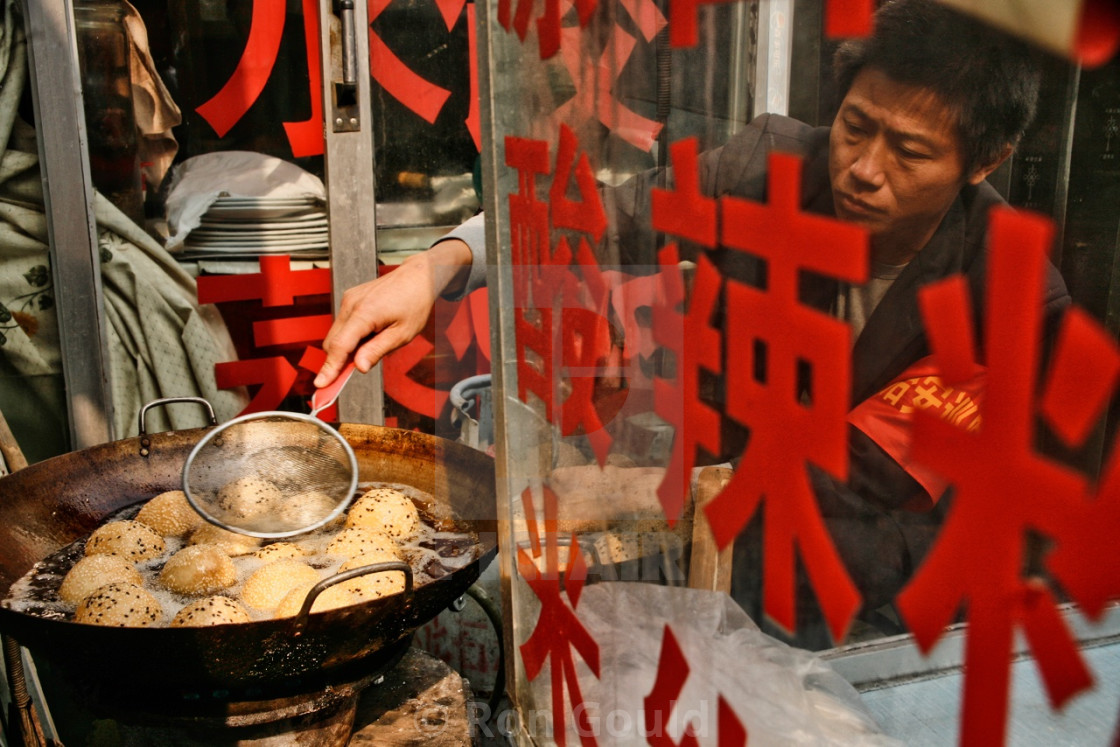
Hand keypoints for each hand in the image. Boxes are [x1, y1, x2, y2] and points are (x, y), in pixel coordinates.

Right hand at [314, 239, 472, 387]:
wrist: (418, 277)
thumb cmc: (415, 302)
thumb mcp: (402, 333)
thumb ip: (378, 350)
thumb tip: (359, 367)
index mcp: (364, 313)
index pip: (340, 346)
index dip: (329, 368)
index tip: (321, 384)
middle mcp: (351, 304)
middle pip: (333, 342)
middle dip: (338, 361)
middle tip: (351, 374)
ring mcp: (349, 299)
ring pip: (336, 334)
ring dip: (346, 348)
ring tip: (374, 344)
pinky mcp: (350, 298)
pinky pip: (343, 324)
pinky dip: (350, 336)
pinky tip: (371, 333)